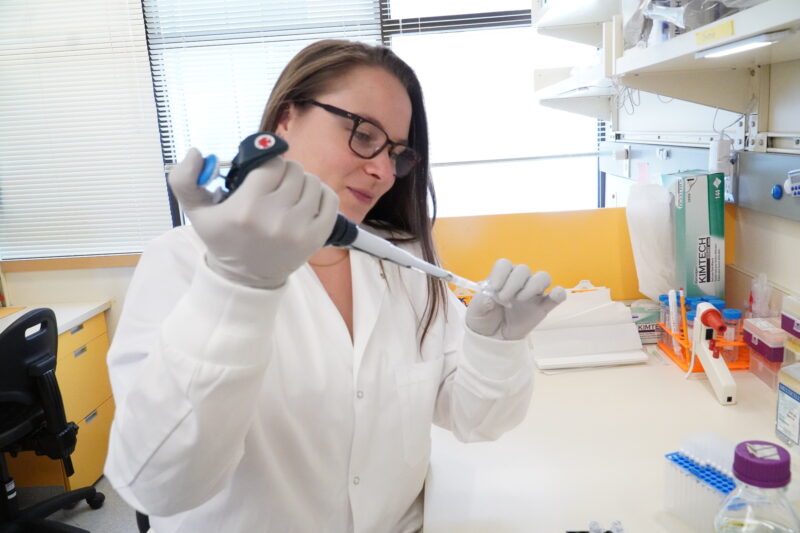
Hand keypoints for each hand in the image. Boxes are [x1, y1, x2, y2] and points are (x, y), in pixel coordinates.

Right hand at [168, 148, 338, 287]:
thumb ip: (185, 179)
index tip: (262, 175)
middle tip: (275, 185)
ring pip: (313, 182)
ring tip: (289, 194)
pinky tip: (307, 201)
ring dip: (302, 183)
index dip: (267, 164)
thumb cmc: (223, 240)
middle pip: (294, 170)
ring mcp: (299, 229)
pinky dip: (322, 195)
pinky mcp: (317, 237)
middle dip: (284, 173)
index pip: (271, 164)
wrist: (245, 279)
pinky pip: (331, 200)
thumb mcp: (195, 211)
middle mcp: (275, 218)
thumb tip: (196, 152)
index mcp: (246, 208)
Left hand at [466, 259, 565, 340]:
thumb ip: (480, 303)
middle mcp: (518, 282)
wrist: (492, 339)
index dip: (500, 273)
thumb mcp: (475, 312)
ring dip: (532, 285)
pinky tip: (554, 296)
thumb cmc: (483, 319)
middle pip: (523, 269)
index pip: (504, 265)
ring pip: (542, 277)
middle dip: (513, 282)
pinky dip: (558, 293)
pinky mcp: (543, 307)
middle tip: (503, 299)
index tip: (494, 288)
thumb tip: (490, 298)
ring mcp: (532, 293)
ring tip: (520, 300)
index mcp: (501, 278)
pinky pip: (557, 295)